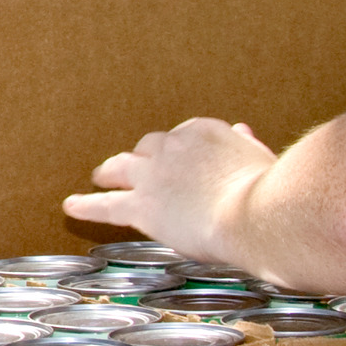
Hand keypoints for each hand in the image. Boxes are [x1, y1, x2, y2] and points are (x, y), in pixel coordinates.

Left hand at [63, 117, 277, 263]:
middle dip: (143, 159)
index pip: (182, 141)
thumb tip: (242, 130)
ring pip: (120, 167)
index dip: (180, 156)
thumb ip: (245, 144)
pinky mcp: (142, 207)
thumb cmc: (273, 193)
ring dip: (110, 172)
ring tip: (101, 178)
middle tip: (136, 169)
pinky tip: (72, 207)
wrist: (261, 215)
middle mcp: (172, 147)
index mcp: (202, 133)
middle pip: (148, 149)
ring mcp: (153, 176)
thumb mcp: (260, 158)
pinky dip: (87, 206)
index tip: (183, 165)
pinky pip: (106, 205)